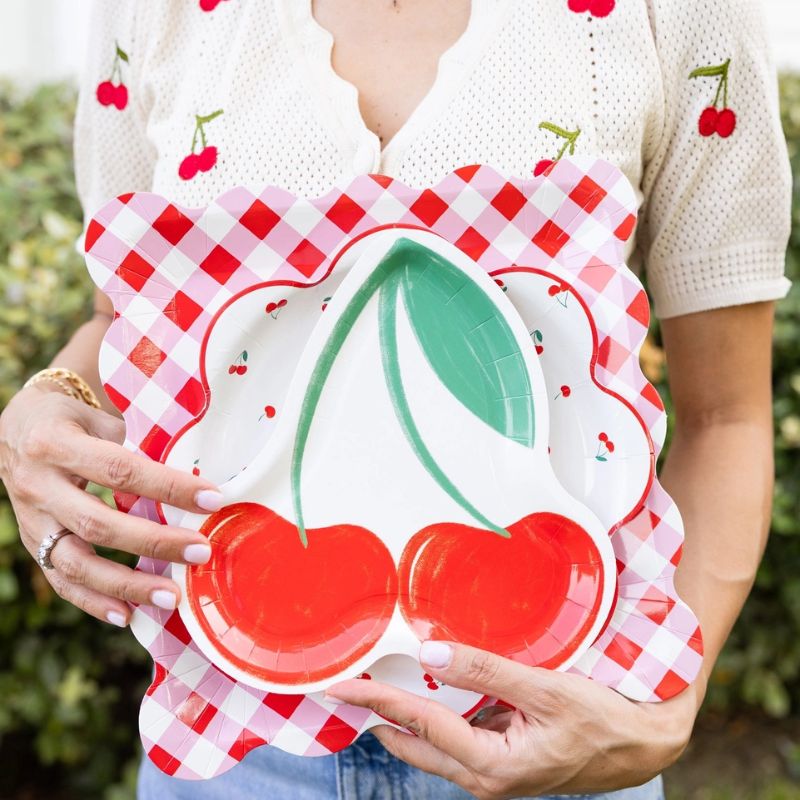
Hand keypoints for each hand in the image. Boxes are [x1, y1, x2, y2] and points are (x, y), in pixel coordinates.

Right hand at [0, 385, 223, 626]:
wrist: (18, 428)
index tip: (213, 499)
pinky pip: (61, 580)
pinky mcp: (33, 545)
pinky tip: (127, 615)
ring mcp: (32, 521)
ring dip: (127, 584)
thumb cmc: (75, 420)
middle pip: (99, 524)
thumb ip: (140, 443)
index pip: (120, 471)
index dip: (168, 487)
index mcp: (56, 444)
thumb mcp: (101, 417)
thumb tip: (197, 477)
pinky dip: (93, 602)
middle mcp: (38, 486)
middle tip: (201, 551)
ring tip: (171, 597)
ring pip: (76, 563)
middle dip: (154, 542)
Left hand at [325, 641, 699, 798]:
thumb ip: (485, 671)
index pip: (420, 724)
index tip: (344, 685)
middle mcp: (485, 776)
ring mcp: (493, 769)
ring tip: (376, 685)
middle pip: (415, 743)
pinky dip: (435, 715)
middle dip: (379, 715)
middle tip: (348, 687)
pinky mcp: (503, 757)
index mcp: (491, 766)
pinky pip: (456, 736)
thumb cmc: (604, 721)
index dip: (378, 700)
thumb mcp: (546, 690)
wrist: (645, 745)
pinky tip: (430, 690)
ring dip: (405, 715)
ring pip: (433, 742)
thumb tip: (430, 650)